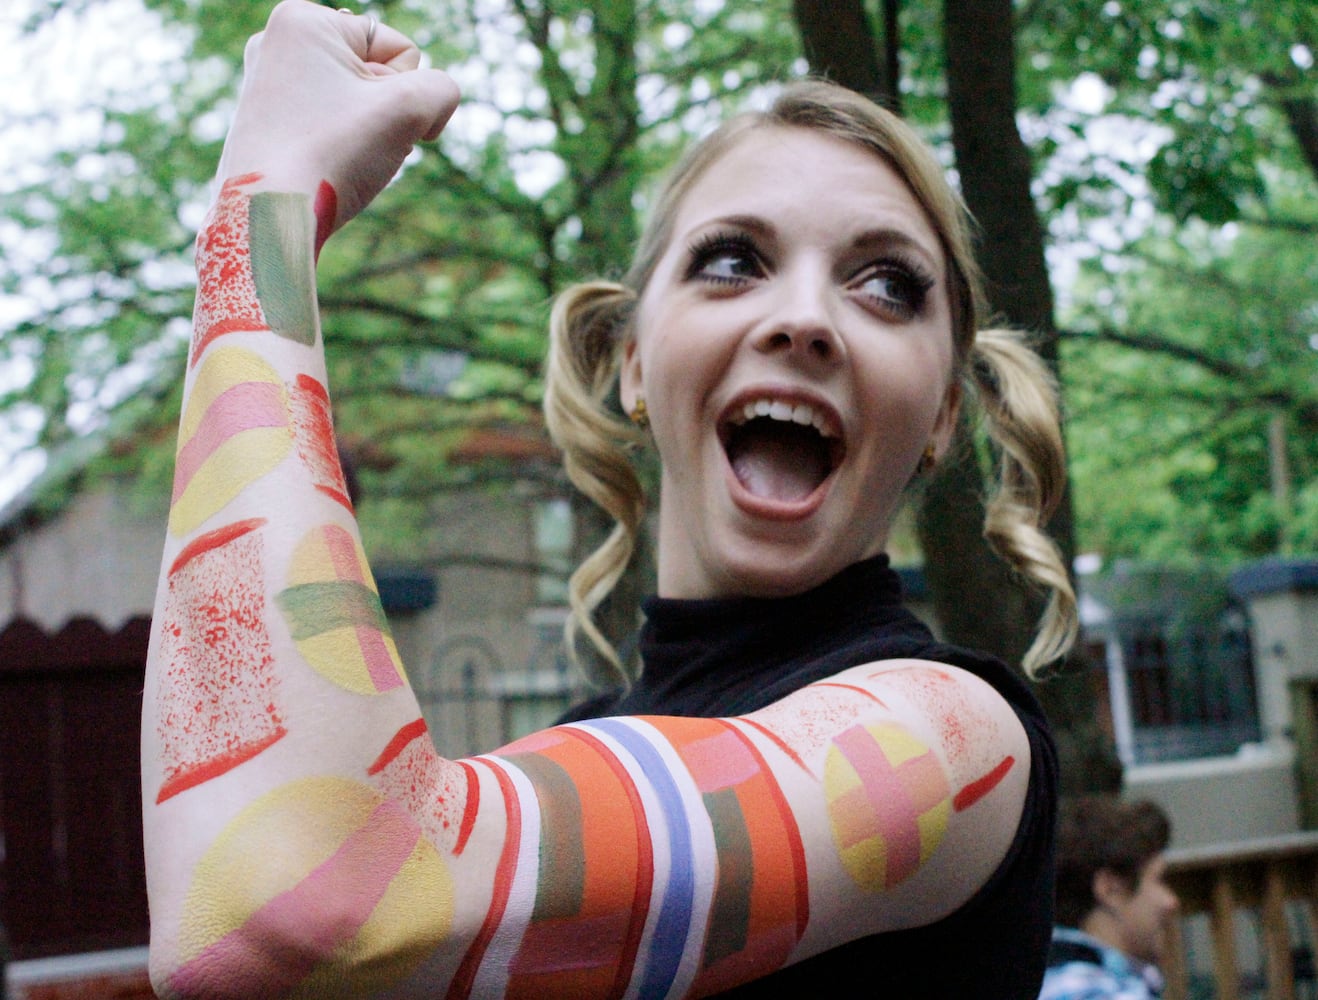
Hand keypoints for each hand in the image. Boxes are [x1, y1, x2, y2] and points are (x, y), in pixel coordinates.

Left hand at [217, 0, 459, 234]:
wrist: (269, 218)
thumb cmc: (332, 155)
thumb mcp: (409, 110)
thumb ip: (442, 90)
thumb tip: (425, 108)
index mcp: (305, 20)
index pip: (402, 51)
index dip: (408, 95)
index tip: (378, 124)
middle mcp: (277, 42)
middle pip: (377, 75)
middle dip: (384, 114)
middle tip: (356, 144)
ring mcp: (266, 82)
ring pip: (356, 104)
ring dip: (368, 134)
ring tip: (339, 158)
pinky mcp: (264, 121)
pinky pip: (329, 125)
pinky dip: (340, 148)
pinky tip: (323, 167)